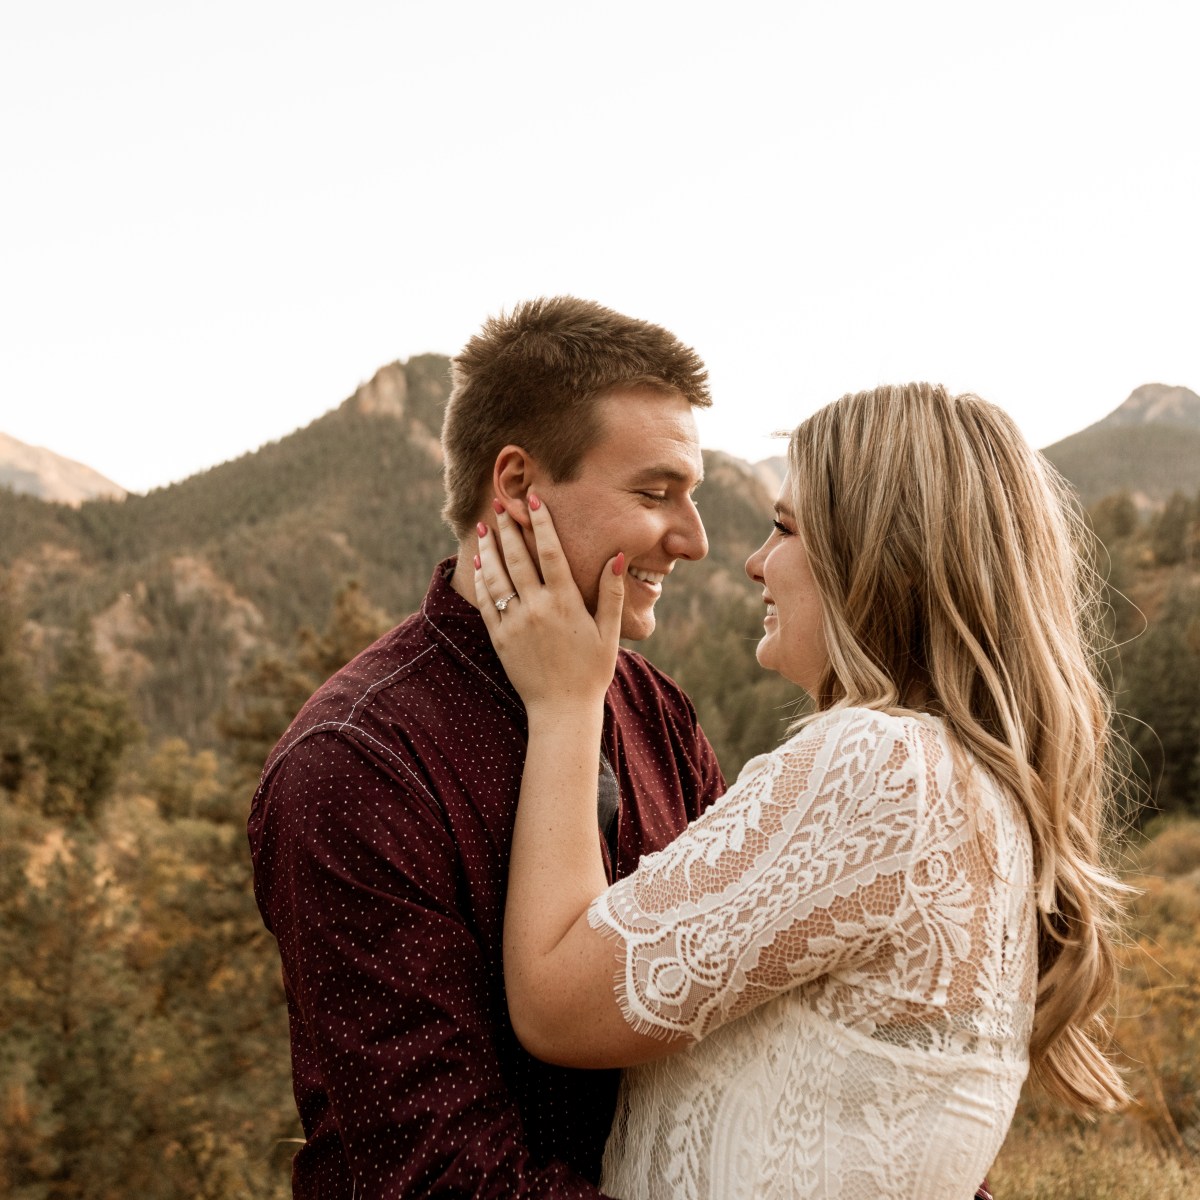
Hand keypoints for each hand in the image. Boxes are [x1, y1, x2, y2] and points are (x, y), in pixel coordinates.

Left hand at [475, 494, 624, 712]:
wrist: (561, 710)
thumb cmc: (591, 671)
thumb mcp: (610, 632)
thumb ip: (611, 593)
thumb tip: (616, 556)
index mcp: (565, 602)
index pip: (550, 551)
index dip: (540, 522)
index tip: (532, 499)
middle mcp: (537, 608)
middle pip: (518, 557)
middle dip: (508, 527)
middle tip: (499, 503)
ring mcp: (514, 622)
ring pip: (496, 576)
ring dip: (489, 548)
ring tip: (484, 527)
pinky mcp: (499, 638)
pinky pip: (485, 601)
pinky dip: (480, 579)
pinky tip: (478, 563)